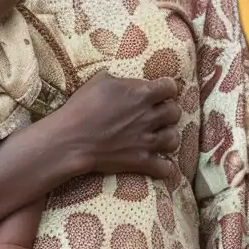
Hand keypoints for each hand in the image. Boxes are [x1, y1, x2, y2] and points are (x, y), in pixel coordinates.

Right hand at [54, 71, 181, 181]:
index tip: (162, 91)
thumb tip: (128, 83)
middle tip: (158, 113)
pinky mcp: (142, 161)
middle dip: (168, 111)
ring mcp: (148, 140)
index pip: (170, 87)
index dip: (167, 88)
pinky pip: (166, 168)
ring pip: (174, 138)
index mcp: (141, 94)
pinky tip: (158, 161)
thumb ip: (122, 81)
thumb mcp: (100, 81)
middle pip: (175, 112)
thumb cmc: (83, 106)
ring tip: (159, 135)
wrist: (73, 138)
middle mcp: (149, 116)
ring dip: (168, 136)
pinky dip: (164, 166)